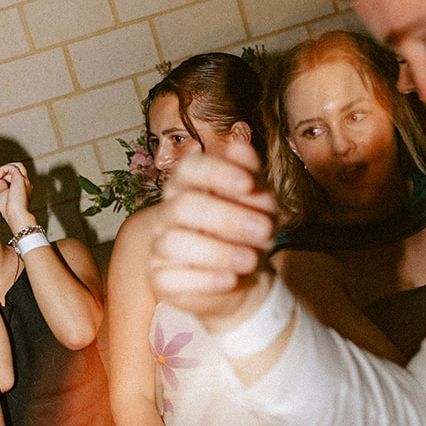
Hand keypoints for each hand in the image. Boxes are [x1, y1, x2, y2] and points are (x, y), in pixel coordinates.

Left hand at [0, 161, 33, 234]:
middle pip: (18, 168)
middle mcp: (26, 183)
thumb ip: (3, 187)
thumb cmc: (10, 210)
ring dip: (6, 168)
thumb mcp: (4, 195)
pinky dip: (4, 169)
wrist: (16, 215)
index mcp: (23, 188)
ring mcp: (25, 180)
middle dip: (6, 169)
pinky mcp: (21, 179)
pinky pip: (12, 167)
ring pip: (17, 165)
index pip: (15, 176)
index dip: (4, 175)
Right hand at [150, 143, 276, 319]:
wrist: (244, 279)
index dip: (216, 172)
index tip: (247, 183)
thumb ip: (251, 175)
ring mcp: (160, 245)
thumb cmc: (249, 233)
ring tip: (251, 260)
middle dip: (227, 217)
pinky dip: (206, 280)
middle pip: (184, 206)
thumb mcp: (260, 203)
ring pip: (176, 242)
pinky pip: (173, 277)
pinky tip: (230, 279)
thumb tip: (240, 145)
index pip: (189, 168)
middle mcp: (168, 212)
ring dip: (220, 252)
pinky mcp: (160, 278)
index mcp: (189, 186)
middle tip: (265, 229)